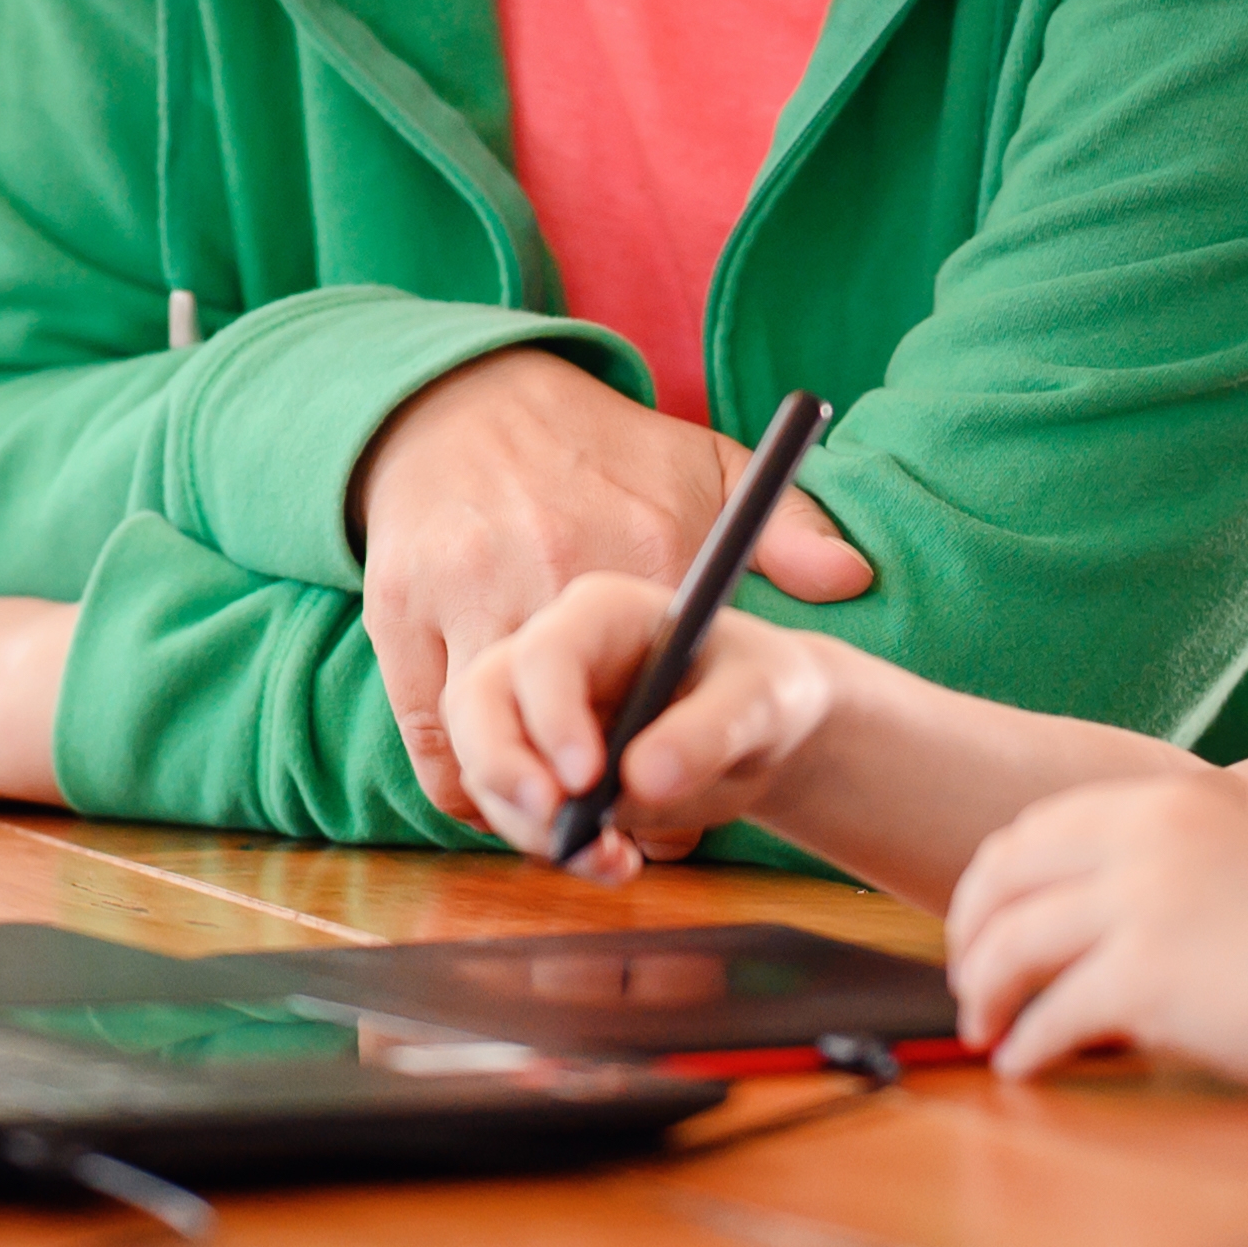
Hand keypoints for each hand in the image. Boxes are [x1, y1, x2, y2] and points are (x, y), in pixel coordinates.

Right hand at [348, 353, 866, 837]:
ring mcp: (459, 599)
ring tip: (557, 829)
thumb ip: (786, 527)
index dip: (665, 786)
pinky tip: (503, 791)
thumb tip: (849, 577)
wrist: (467, 400)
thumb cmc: (600, 449)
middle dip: (581, 819)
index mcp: (628, 553)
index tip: (672, 818)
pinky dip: (464, 787)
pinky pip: (428, 742)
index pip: (657, 698)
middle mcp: (537, 579)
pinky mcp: (398, 617)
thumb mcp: (706, 466)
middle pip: (559, 746)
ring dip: (519, 814)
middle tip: (607, 846)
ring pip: (483, 753)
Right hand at [441, 575, 862, 882]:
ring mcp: (531, 708)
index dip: (551, 716)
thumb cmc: (765, 690)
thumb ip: (711, 730)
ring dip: (528, 825)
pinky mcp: (531, 761)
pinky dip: (544, 844)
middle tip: (556, 828)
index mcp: (601, 610)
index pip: (544, 652)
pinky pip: (506, 805)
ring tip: (613, 859)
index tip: (587, 781)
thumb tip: (642, 779)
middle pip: (476, 700)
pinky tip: (611, 861)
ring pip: (481, 762)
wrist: (759, 730)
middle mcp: (549, 652)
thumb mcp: (763, 700)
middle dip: (501, 768)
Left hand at [944, 768, 1247, 1086]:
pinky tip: (1024, 1066)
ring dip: (984, 994)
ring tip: (985, 1030)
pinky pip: (1051, 1015)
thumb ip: (1146, 869)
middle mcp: (1144, 840)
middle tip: (967, 985)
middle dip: (969, 936)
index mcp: (1161, 803)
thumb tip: (1051, 916)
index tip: (979, 929)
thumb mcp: (1226, 864)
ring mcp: (1143, 906)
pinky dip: (1026, 1046)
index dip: (991, 886)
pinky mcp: (1148, 978)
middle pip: (1004, 881)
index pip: (1031, 832)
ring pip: (1012, 947)